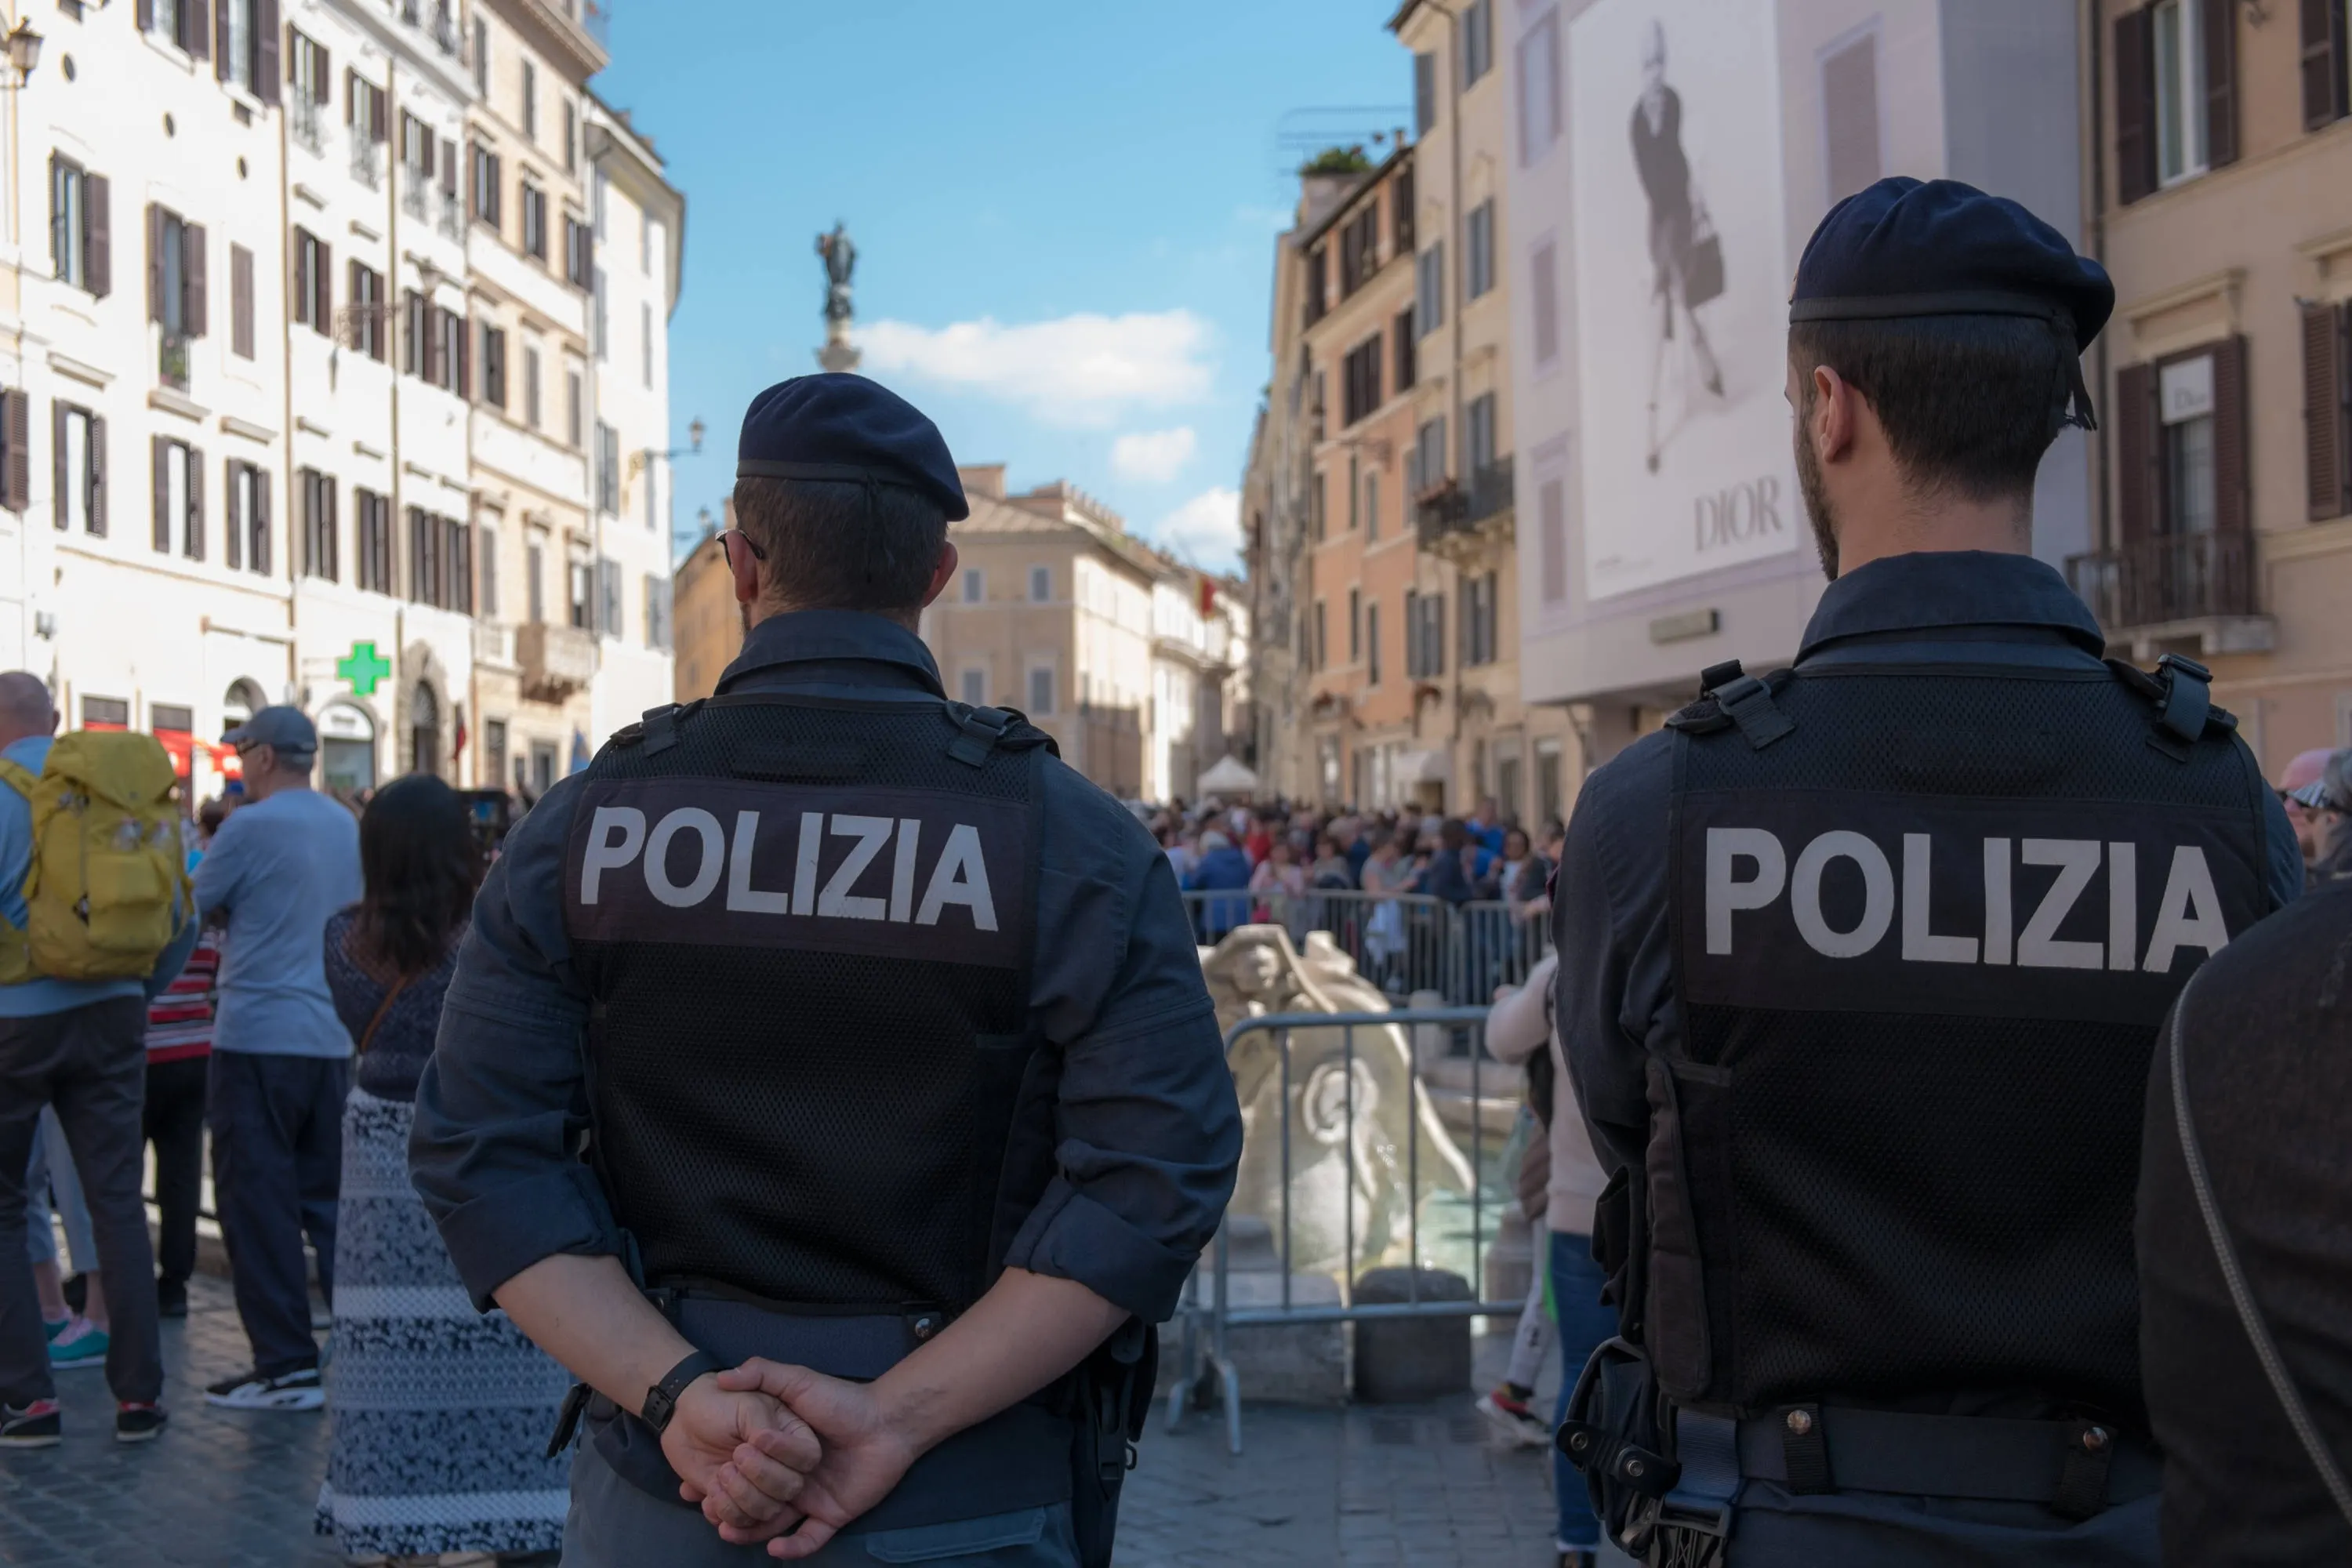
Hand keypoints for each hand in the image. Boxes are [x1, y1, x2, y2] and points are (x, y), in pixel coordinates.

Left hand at [659, 1375, 820, 1531]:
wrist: (684, 1423)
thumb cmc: (720, 1406)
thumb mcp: (747, 1405)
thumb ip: (766, 1424)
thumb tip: (769, 1440)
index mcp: (793, 1437)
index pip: (808, 1456)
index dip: (784, 1453)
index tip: (755, 1439)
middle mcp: (784, 1466)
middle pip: (790, 1489)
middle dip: (759, 1476)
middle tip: (734, 1457)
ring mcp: (763, 1489)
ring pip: (768, 1511)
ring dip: (740, 1497)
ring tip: (719, 1477)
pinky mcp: (741, 1505)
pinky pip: (743, 1524)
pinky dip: (725, 1513)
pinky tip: (709, 1498)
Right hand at [705, 1359, 923, 1557]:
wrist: (886, 1422)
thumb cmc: (841, 1401)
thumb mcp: (798, 1382)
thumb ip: (762, 1374)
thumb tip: (723, 1377)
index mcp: (778, 1453)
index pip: (741, 1471)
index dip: (717, 1480)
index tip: (690, 1487)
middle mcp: (790, 1478)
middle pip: (752, 1502)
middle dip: (729, 1507)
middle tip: (709, 1507)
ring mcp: (811, 1499)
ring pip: (773, 1524)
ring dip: (750, 1531)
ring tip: (728, 1530)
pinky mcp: (832, 1515)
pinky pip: (809, 1540)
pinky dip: (792, 1547)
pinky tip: (774, 1545)